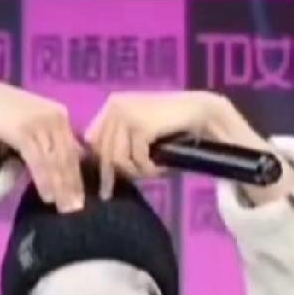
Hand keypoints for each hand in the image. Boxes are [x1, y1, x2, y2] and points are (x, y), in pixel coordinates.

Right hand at [0, 76, 84, 211]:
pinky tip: (48, 198)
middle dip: (73, 187)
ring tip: (65, 210)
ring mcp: (41, 121)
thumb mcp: (30, 131)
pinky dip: (44, 180)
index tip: (82, 202)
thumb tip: (61, 173)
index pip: (74, 152)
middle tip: (77, 212)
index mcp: (60, 117)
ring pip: (55, 161)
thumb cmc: (2, 117)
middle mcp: (55, 117)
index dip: (78, 179)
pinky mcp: (24, 129)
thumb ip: (46, 146)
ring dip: (61, 188)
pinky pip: (38, 160)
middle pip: (68, 158)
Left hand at [85, 90, 227, 197]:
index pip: (93, 140)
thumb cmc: (172, 127)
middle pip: (103, 153)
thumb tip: (104, 172)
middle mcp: (115, 106)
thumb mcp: (140, 132)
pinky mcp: (140, 126)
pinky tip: (164, 168)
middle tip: (121, 189)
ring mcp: (126, 114)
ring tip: (154, 172)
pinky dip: (151, 170)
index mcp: (113, 105)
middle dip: (115, 175)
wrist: (200, 112)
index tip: (104, 187)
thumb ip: (121, 143)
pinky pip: (137, 160)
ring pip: (119, 160)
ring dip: (137, 172)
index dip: (99, 164)